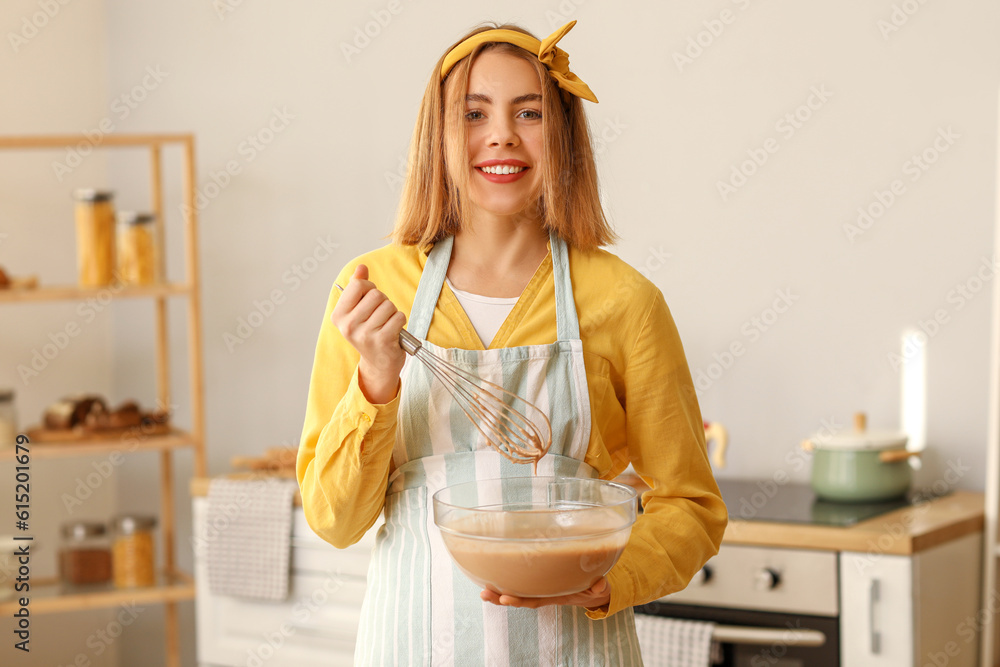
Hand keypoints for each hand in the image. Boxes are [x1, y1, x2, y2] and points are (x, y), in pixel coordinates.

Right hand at [332, 264, 405, 403]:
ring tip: (386, 324)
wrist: (378, 364)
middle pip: (376, 294)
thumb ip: (358, 287)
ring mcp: (365, 334)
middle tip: (380, 316)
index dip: (369, 288)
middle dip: (383, 302)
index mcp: (339, 315)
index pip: (357, 285)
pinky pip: (399, 317)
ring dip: (392, 312)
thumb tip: (361, 267)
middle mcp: (348, 326)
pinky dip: (400, 322)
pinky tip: (394, 331)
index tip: (370, 300)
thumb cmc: (369, 333)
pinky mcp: (382, 340)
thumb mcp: (358, 310)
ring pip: (389, 305)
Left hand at [479, 578, 610, 609]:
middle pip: (520, 598)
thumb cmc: (594, 587)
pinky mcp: (541, 579)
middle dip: (501, 597)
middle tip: (485, 593)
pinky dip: (507, 579)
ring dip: (499, 592)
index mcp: (555, 595)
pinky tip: (493, 574)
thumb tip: (600, 584)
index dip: (519, 599)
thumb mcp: (598, 587)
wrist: (594, 589)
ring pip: (518, 591)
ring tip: (482, 590)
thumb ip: (599, 587)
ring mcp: (542, 587)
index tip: (504, 597)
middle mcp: (545, 593)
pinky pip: (522, 581)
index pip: (534, 599)